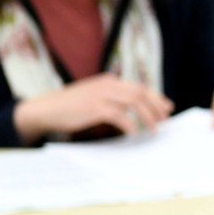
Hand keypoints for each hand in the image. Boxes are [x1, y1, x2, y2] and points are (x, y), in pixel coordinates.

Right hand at [14, 73, 173, 142]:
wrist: (47, 109)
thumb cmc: (71, 106)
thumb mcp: (95, 96)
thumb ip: (113, 98)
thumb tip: (134, 110)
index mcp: (110, 81)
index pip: (139, 87)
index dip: (156, 97)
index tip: (167, 108)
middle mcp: (108, 84)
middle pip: (141, 93)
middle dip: (156, 107)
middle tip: (165, 120)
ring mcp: (102, 95)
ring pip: (135, 102)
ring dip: (147, 117)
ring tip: (154, 129)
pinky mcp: (95, 108)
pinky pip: (120, 116)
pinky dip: (130, 125)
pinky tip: (134, 133)